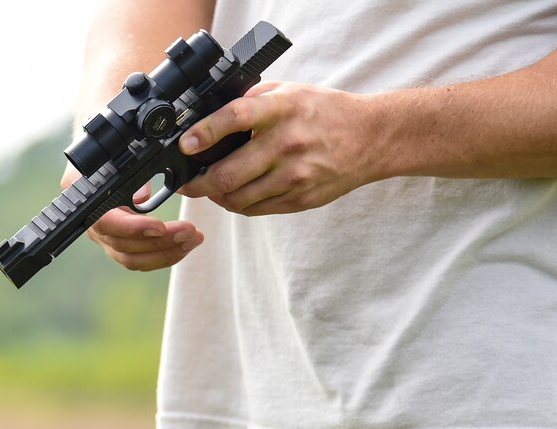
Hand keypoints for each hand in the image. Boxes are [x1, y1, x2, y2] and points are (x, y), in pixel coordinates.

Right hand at [62, 164, 204, 271]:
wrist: (104, 161)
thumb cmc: (110, 155)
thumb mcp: (117, 155)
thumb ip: (128, 172)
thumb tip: (142, 194)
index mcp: (87, 202)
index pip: (107, 224)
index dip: (134, 228)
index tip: (160, 226)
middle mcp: (93, 226)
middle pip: (125, 246)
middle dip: (162, 242)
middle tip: (189, 232)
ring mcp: (106, 240)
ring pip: (134, 259)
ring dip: (167, 252)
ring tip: (193, 239)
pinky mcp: (120, 247)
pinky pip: (141, 260)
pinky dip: (164, 255)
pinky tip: (184, 246)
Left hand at [177, 81, 379, 215]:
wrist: (371, 137)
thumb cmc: (323, 112)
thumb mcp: (288, 91)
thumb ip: (251, 101)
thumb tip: (207, 118)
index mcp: (283, 109)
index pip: (236, 118)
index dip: (205, 133)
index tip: (185, 144)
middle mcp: (288, 143)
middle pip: (229, 175)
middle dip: (197, 184)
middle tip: (186, 183)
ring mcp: (296, 175)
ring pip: (238, 199)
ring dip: (217, 197)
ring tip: (211, 188)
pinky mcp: (302, 198)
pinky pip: (256, 209)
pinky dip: (238, 204)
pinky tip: (236, 194)